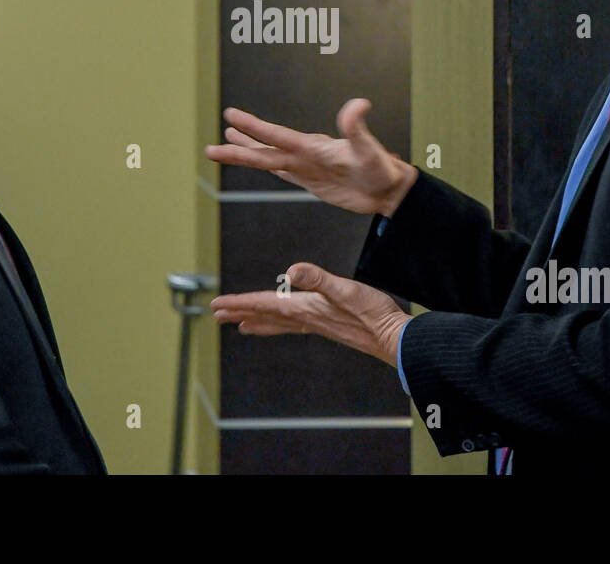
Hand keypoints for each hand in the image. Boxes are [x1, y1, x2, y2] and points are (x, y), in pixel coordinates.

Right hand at [203, 98, 417, 216]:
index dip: (253, 127)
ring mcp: (305, 166)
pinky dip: (262, 166)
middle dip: (238, 148)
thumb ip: (358, 128)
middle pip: (263, 151)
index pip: (276, 136)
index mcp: (312, 146)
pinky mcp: (309, 180)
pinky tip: (253, 160)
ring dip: (244, 154)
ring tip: (219, 148)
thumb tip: (358, 104)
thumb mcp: (370, 149)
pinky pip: (279, 173)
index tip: (231, 116)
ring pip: (266, 160)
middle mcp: (304, 154)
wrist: (388, 188)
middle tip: (210, 147)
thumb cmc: (381, 168)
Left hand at [210, 262, 412, 366]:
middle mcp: (307, 318)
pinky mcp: (328, 325)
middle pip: (265, 315)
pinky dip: (280, 323)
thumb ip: (319, 279)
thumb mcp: (346, 289)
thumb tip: (291, 270)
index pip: (265, 304)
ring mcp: (317, 324)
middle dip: (240, 312)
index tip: (216, 305)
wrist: (394, 338)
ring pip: (277, 322)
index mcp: (306, 308)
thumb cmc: (373, 314)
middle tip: (216, 315)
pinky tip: (283, 323)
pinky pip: (294, 325)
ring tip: (240, 324)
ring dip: (256, 320)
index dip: (239, 302)